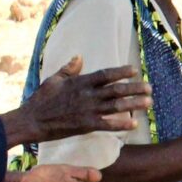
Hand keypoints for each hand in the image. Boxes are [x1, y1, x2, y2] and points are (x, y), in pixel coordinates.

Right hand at [12, 57, 151, 143]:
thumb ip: (69, 69)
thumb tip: (79, 57)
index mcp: (80, 82)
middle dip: (135, 88)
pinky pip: (108, 125)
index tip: (134, 71)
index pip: (105, 74)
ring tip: (149, 102)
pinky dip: (122, 124)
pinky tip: (134, 124)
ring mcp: (88, 110)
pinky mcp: (86, 125)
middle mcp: (87, 95)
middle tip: (149, 88)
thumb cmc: (41, 99)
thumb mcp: (54, 79)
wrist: (32, 121)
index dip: (121, 72)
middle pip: (116, 90)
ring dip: (134, 104)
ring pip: (116, 106)